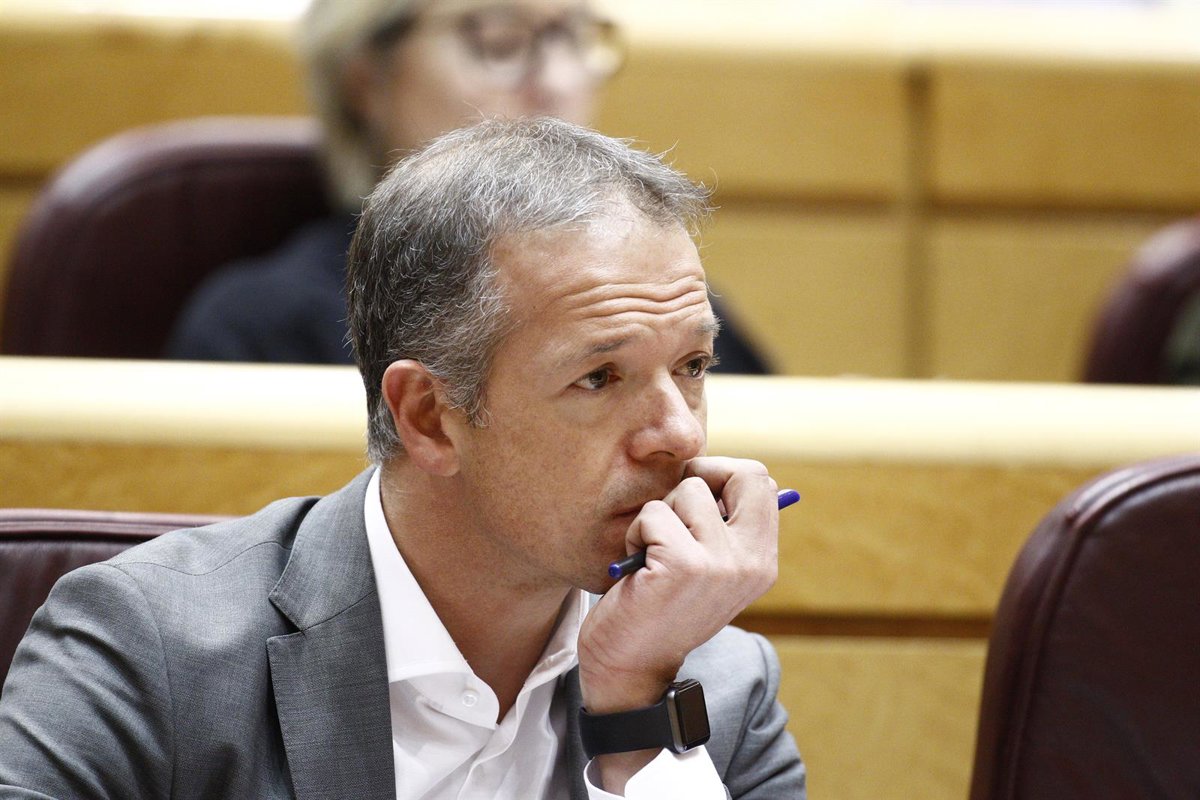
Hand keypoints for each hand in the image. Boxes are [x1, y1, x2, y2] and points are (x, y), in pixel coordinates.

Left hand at [576, 457, 779, 787]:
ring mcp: (722, 564)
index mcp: (762, 561)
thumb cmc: (659, 606)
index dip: (723, 474)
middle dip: (700, 476)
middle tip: (672, 507)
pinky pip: (653, 514)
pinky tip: (635, 565)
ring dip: (657, 513)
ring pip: (687, 490)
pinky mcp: (685, 566)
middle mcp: (752, 562)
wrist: (629, 666)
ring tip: (651, 550)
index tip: (695, 492)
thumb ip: (720, 526)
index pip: (761, 482)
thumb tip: (713, 469)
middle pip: (742, 473)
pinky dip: (636, 533)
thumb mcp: (706, 566)